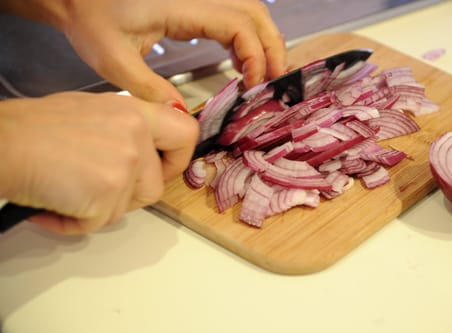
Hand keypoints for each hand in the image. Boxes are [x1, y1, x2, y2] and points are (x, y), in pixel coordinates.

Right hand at [0, 92, 198, 233]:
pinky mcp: (108, 193)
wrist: (2, 143)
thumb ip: (126, 129)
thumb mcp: (93, 112)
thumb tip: (143, 149)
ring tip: (66, 191)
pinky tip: (54, 204)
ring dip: (98, 209)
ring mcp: (125, 164)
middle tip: (99, 190)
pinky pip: (99, 223)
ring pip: (127, 208)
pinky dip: (74, 222)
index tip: (162, 169)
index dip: (177, 159)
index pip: (185, 134)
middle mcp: (136, 136)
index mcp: (135, 112)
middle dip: (129, 197)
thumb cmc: (34, 128)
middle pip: (156, 187)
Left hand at [59, 0, 286, 102]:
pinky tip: (241, 63)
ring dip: (263, 41)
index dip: (254, 54)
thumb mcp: (115, 61)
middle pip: (254, 11)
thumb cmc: (92, 23)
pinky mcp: (194, 5)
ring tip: (264, 75)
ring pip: (249, 9)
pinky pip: (233, 15)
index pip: (237, 23)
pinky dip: (246, 39)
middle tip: (274, 82)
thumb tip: (184, 117)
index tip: (252, 85)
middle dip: (271, 46)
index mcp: (180, 6)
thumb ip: (150, 90)